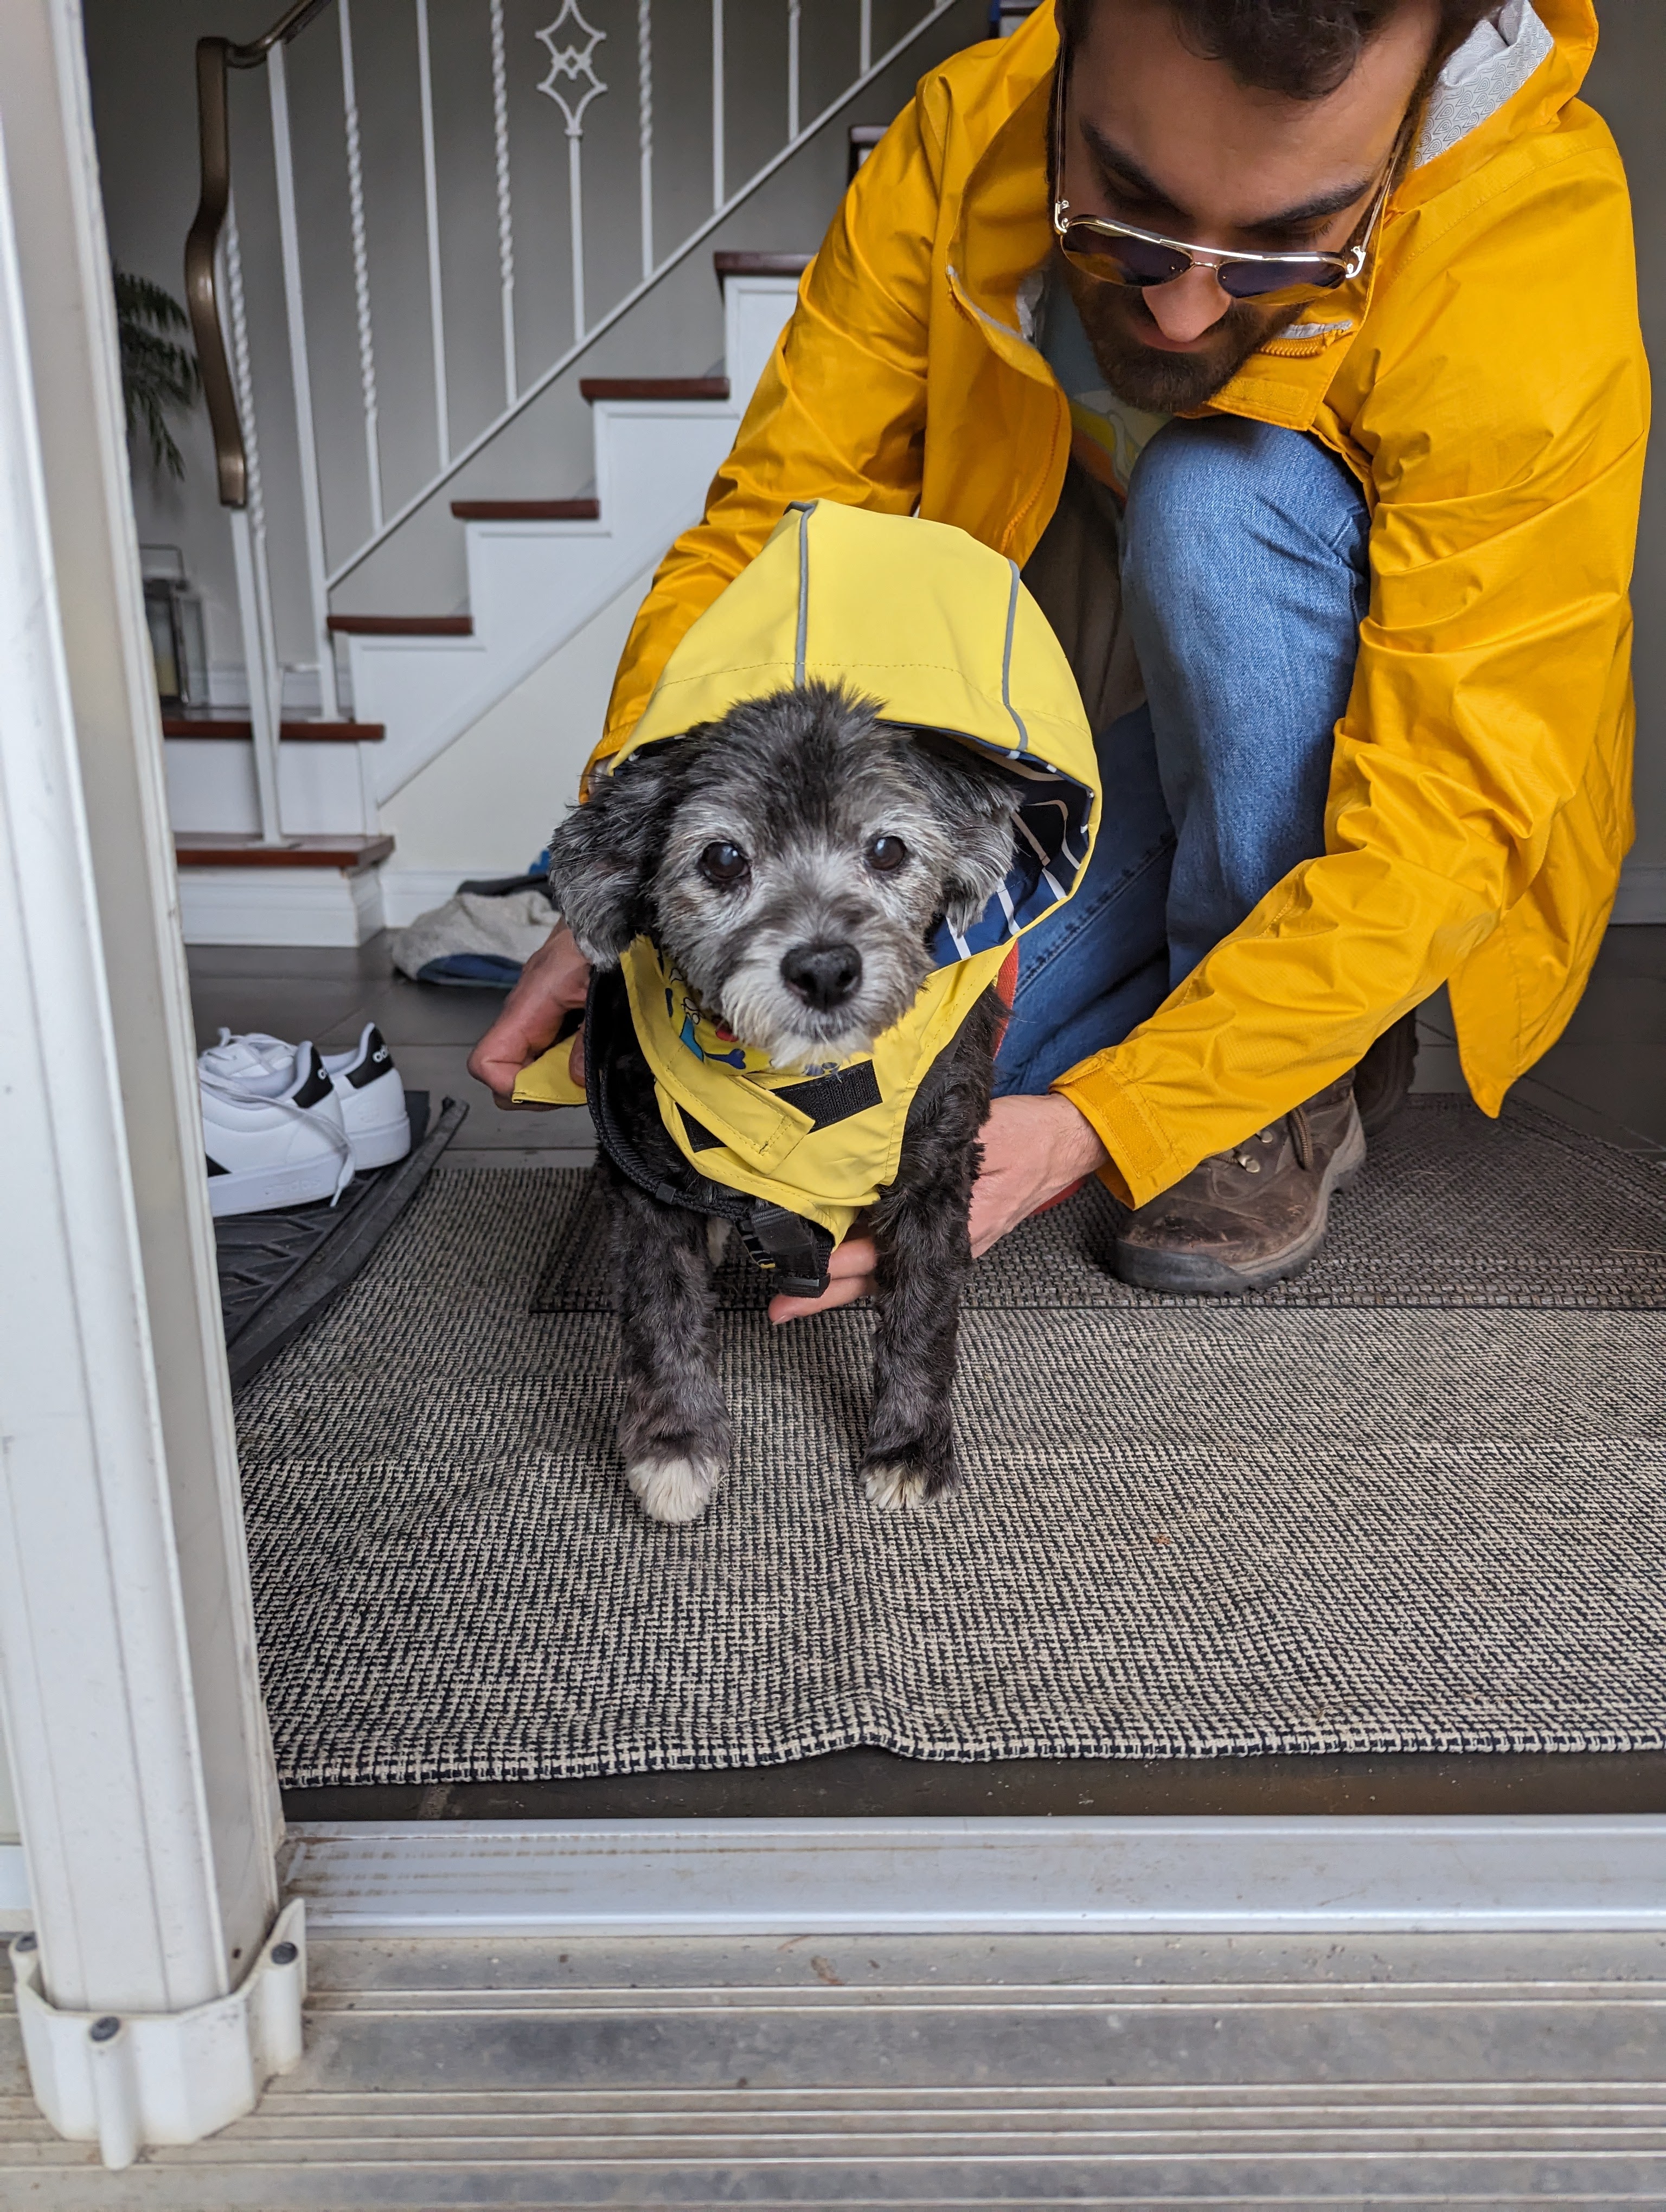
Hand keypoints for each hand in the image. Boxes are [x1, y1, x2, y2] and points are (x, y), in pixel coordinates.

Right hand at [465, 922, 590, 1105]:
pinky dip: (563, 1059)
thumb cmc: (600, 937)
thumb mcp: (602, 989)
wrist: (604, 906)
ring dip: (553, 1077)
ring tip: (585, 1069)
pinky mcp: (550, 1010)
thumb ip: (588, 1036)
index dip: (510, 1087)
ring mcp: (535, 1012)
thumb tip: (574, 1079)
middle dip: (536, 1090)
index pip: (486, 1063)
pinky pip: (544, 1047)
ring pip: (525, 1063)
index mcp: (527, 1007)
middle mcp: (523, 1012)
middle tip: (573, 1087)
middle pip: (504, 1072)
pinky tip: (586, 1051)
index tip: (548, 1091)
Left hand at [767, 1092, 1108, 1322]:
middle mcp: (947, 1247)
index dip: (841, 1265)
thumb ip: (934, 1153)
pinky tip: (833, 1269)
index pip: (884, 1253)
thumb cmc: (1025, 1134)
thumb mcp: (981, 1135)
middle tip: (779, 1309)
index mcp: (953, 1226)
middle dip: (825, 1293)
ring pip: (884, 1273)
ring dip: (839, 1284)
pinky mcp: (946, 1236)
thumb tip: (881, 1160)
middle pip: (876, 1277)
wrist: (1065, 1142)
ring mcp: (947, 1246)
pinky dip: (865, 1266)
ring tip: (790, 1300)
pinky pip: (898, 1259)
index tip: (805, 1274)